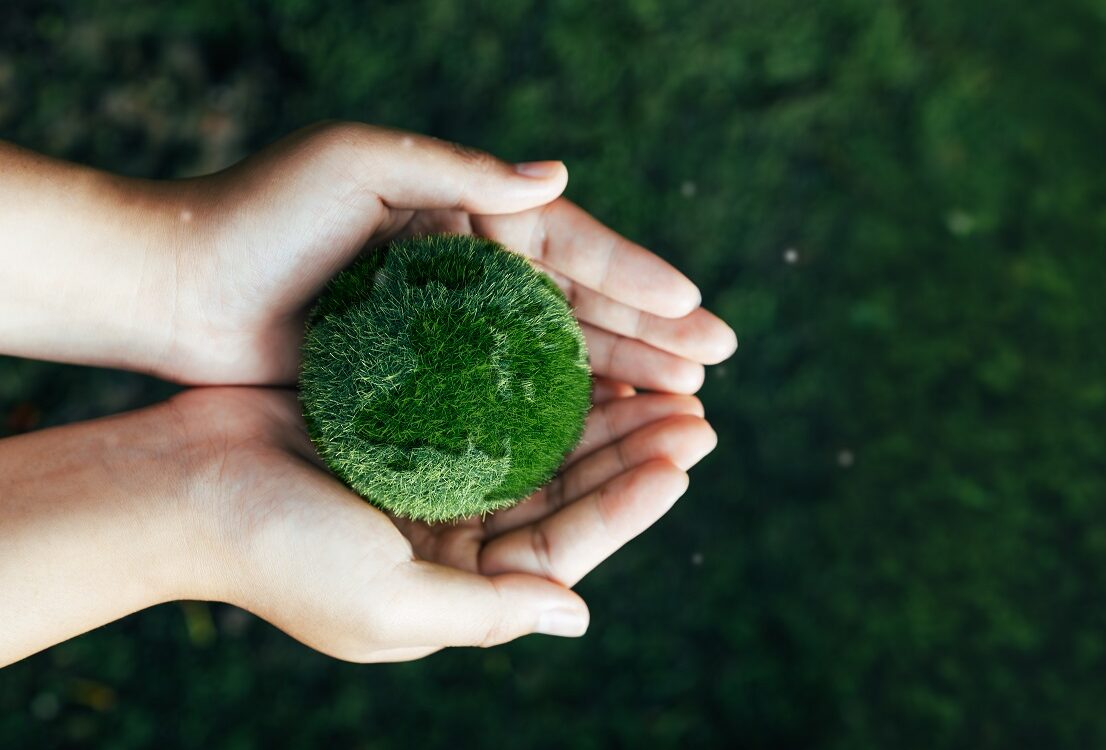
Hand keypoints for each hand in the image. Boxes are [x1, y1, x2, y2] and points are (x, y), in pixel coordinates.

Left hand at [160, 121, 736, 386]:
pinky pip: (507, 399)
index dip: (637, 278)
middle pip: (579, 306)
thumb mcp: (360, 162)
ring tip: (682, 405)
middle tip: (717, 367)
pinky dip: (559, 416)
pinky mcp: (422, 379)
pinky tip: (604, 435)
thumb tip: (560, 173)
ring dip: (620, 379)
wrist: (178, 284)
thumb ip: (461, 171)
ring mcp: (450, 330)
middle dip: (651, 335)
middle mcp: (470, 271)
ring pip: (555, 358)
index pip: (571, 245)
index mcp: (467, 213)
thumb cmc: (263, 213)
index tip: (696, 312)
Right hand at [174, 384, 715, 661]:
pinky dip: (538, 383)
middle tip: (696, 412)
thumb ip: (487, 612)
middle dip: (631, 455)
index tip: (682, 459)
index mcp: (455, 586)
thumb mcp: (386, 603)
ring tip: (662, 381)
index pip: (564, 550)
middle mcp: (453, 537)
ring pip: (540, 447)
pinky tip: (581, 352)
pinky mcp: (411, 425)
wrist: (176, 486)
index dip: (627, 506)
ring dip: (599, 416)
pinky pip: (493, 402)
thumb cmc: (275, 554)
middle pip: (564, 495)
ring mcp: (433, 478)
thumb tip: (577, 616)